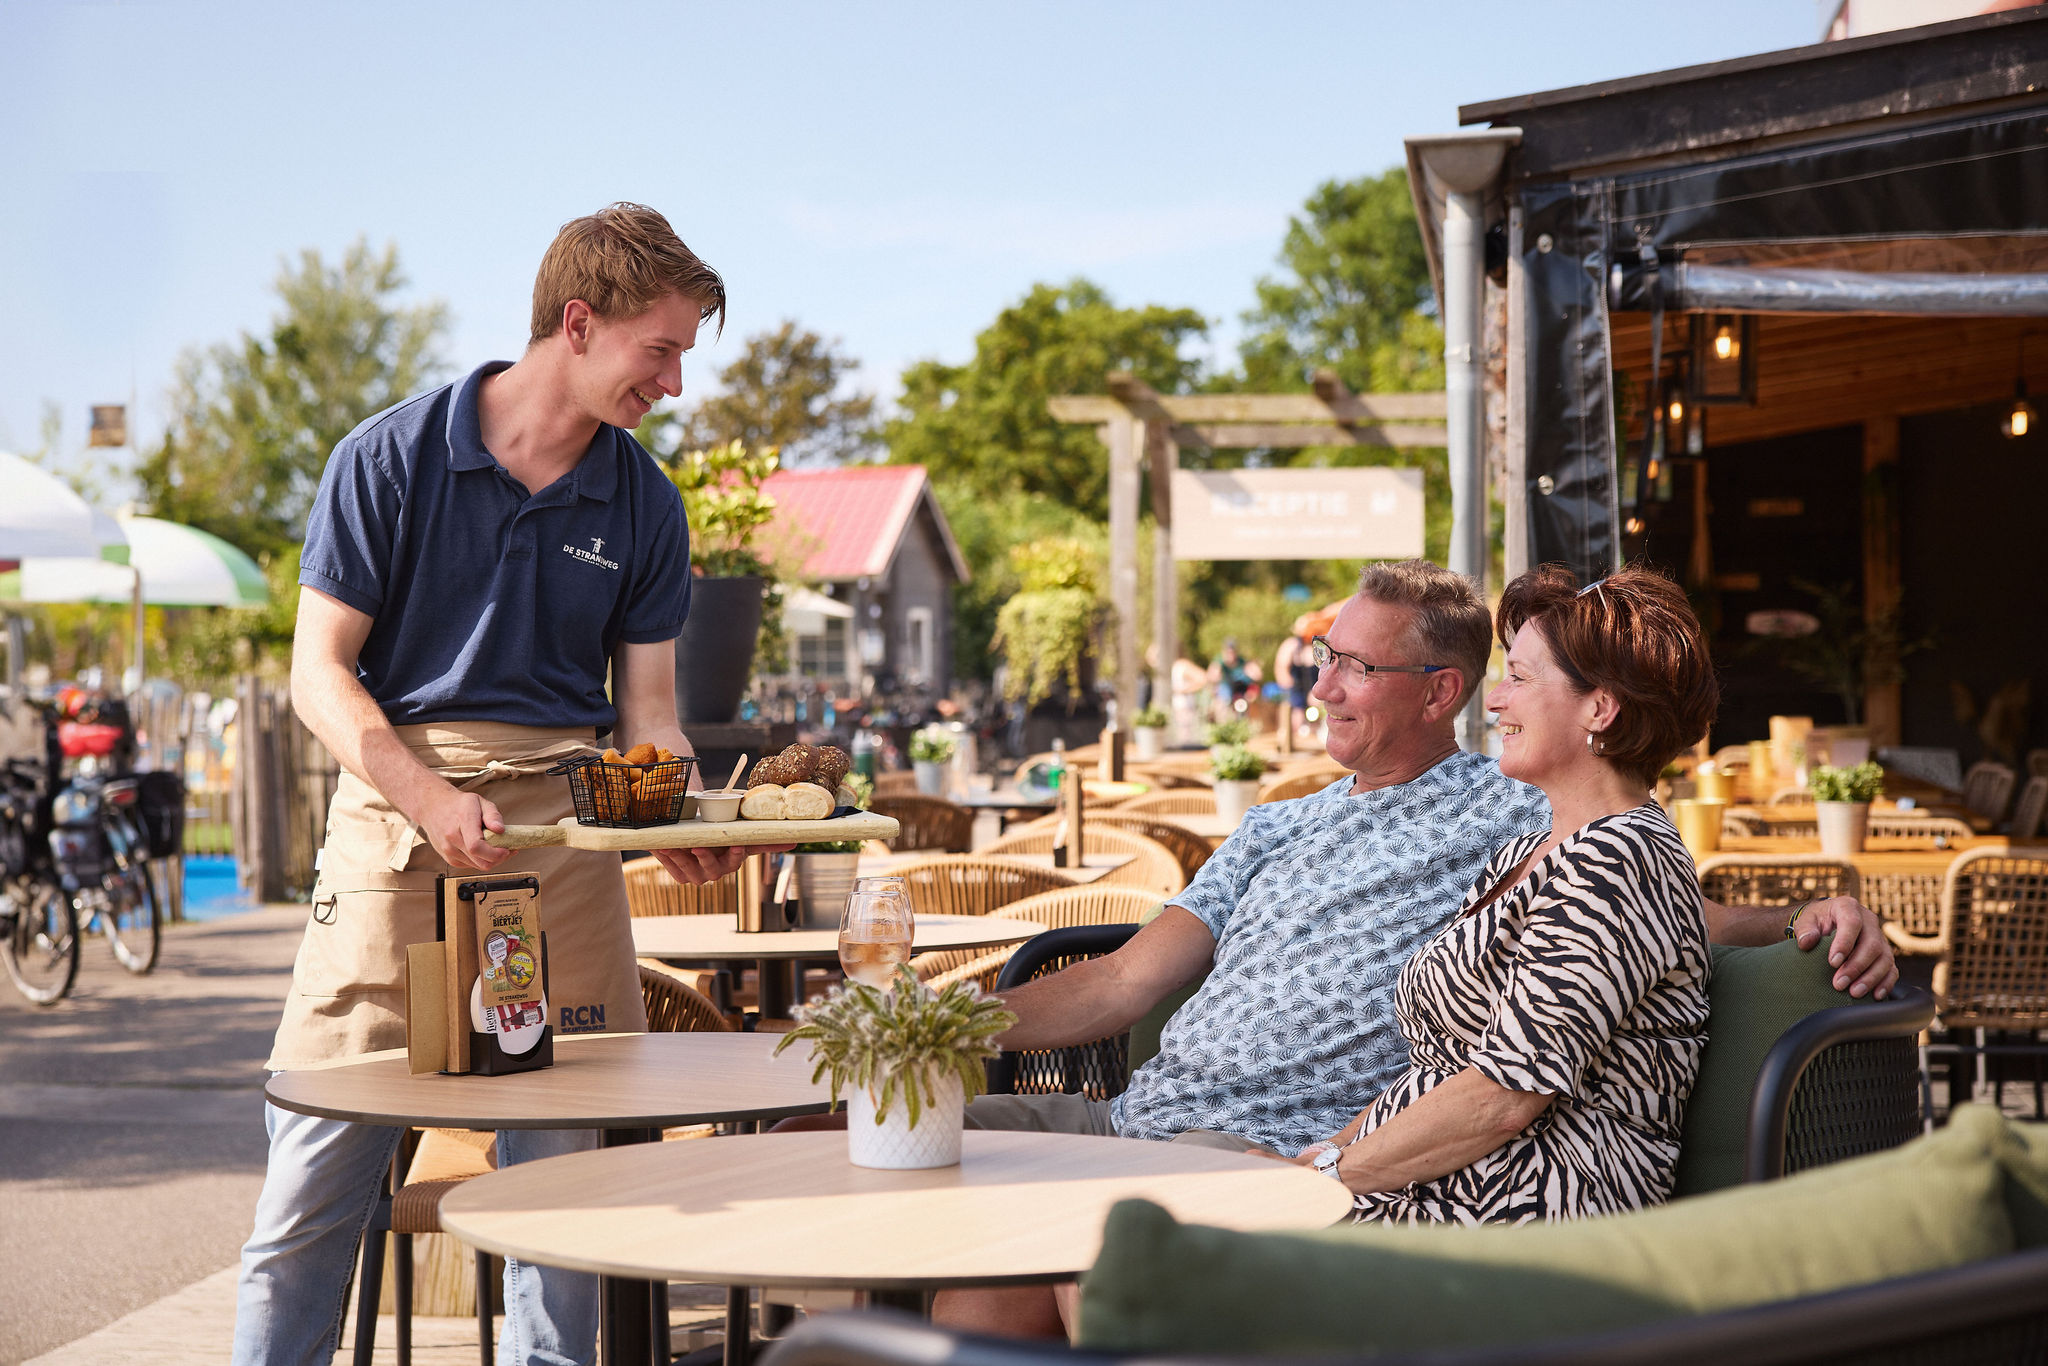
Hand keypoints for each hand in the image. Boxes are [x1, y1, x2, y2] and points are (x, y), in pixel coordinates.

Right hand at [418, 786, 506, 870]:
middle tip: (507, 849)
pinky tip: (484, 850)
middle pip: (480, 861)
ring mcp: (448, 851)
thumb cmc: (458, 804)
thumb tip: (500, 830)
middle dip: (499, 859)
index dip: (495, 853)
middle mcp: (452, 839)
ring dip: (491, 860)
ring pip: (477, 866)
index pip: (476, 846)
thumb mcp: (479, 801)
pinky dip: (481, 860)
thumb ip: (492, 815)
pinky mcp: (449, 858)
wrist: (433, 808)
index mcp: (461, 822)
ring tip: (496, 847)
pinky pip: (471, 865)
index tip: (507, 849)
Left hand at [651, 844, 795, 884]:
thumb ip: (764, 839)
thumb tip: (794, 842)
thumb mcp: (740, 833)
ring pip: (689, 871)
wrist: (695, 833)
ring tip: (675, 845)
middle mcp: (714, 871)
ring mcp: (696, 874)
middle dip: (705, 858)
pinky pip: (673, 868)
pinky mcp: (679, 873)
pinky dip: (666, 857)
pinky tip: (662, 846)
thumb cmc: (721, 834)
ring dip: (681, 858)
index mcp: (731, 862)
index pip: (736, 861)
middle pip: (712, 870)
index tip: (736, 846)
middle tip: (699, 846)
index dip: (735, 855)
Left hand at [1793, 895, 1898, 999]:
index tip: (1833, 962)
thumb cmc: (1816, 922)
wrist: (1826, 923)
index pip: (1852, 923)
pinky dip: (1886, 983)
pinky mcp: (1885, 954)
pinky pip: (1892, 969)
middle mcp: (1869, 921)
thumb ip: (1805, 930)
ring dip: (1871, 978)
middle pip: (1872, 944)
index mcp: (1848, 907)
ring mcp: (1880, 937)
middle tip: (1839, 984)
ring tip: (1854, 993)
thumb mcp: (1806, 921)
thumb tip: (1806, 942)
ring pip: (1885, 958)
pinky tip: (1875, 995)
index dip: (1844, 943)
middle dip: (1856, 967)